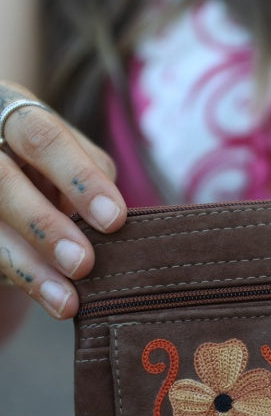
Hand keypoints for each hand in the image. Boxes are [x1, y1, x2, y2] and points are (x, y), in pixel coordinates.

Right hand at [0, 82, 126, 318]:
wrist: (1, 162)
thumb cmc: (46, 159)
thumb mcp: (68, 151)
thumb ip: (89, 173)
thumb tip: (111, 221)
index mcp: (12, 113)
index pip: (43, 137)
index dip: (79, 178)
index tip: (114, 219)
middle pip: (3, 184)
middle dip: (45, 227)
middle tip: (83, 264)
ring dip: (29, 269)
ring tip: (66, 302)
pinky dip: (19, 276)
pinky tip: (46, 296)